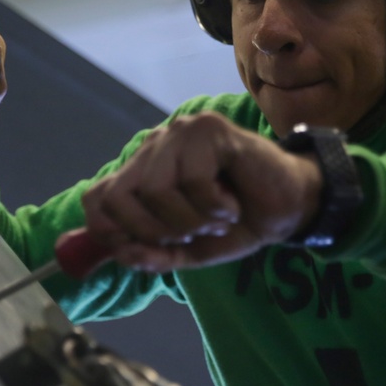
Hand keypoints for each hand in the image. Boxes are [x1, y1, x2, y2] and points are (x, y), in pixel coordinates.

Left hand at [81, 112, 323, 270]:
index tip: (147, 250)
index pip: (97, 199)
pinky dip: (215, 206)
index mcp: (142, 171)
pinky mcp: (210, 130)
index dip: (111, 233)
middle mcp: (155, 147)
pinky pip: (193, 180)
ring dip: (190, 220)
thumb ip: (152, 255)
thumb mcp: (186, 251)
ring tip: (216, 218)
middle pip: (118, 197)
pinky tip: (232, 205)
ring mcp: (181, 134)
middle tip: (189, 234)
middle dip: (152, 232)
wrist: (288, 208)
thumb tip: (124, 255)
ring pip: (155, 189)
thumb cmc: (235, 224)